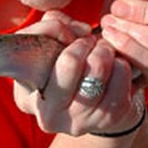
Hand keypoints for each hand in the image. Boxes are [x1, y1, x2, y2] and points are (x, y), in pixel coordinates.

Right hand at [13, 11, 143, 135]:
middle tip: (90, 43)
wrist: (101, 106)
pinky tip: (116, 68)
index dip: (55, 32)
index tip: (68, 37)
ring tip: (104, 53)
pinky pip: (120, 76)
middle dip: (84, 43)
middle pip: (69, 61)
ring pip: (97, 67)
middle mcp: (48, 115)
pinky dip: (122, 63)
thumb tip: (80, 30)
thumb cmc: (71, 71)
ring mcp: (78, 122)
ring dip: (104, 51)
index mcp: (25, 96)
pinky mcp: (108, 120)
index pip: (33, 50)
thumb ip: (54, 25)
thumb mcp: (53, 45)